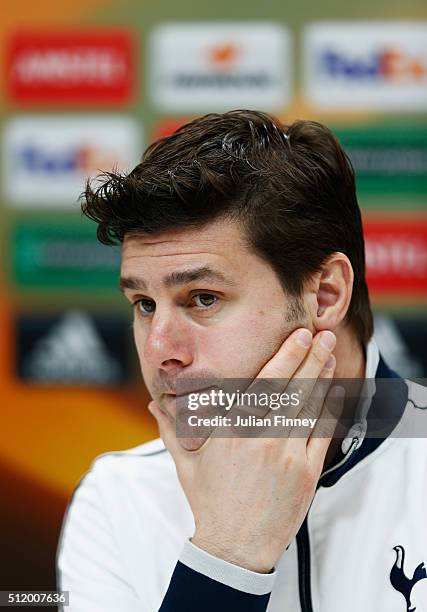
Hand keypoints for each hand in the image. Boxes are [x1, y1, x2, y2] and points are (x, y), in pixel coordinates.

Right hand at [148, 328, 343, 572]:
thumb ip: (171, 428)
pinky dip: (329, 410)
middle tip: (323, 333)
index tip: (297, 335)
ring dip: (322, 377)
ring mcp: (288, 455)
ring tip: (330, 354)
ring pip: (310, 406)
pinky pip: (322, 434)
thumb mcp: (186, 462)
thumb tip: (152, 403)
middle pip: (292, 388)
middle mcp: (262, 437)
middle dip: (309, 356)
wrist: (234, 548)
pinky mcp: (307, 473)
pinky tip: (333, 391)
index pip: (264, 383)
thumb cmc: (210, 501)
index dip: (284, 356)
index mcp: (232, 430)